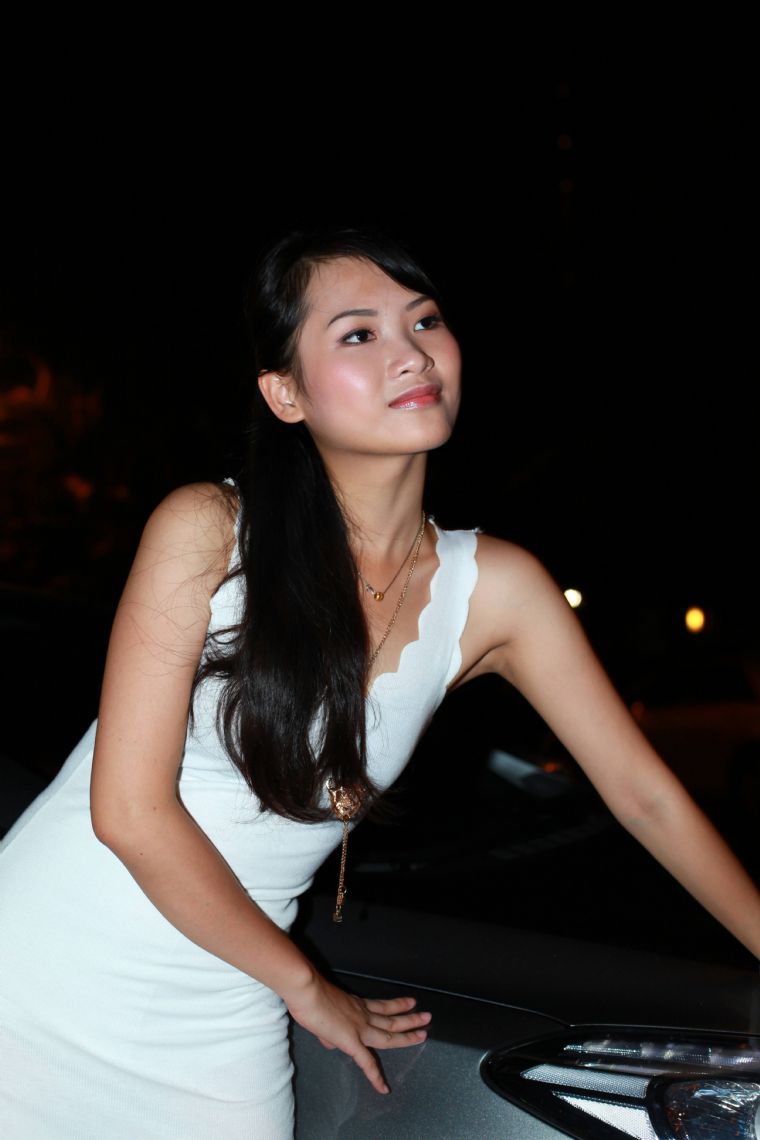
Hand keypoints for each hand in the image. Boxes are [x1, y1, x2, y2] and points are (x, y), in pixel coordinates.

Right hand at [285, 972, 430, 1093]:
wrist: (307, 992)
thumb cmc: (310, 995)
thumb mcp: (323, 1009)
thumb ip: (329, 1028)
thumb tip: (330, 1042)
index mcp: (356, 1005)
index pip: (380, 1007)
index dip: (396, 1006)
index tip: (409, 1004)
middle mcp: (362, 1015)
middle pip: (391, 1018)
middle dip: (410, 1018)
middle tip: (426, 1016)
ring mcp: (360, 1028)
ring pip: (389, 1033)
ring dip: (407, 1033)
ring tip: (424, 1032)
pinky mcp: (352, 1042)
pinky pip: (367, 1062)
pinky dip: (375, 1076)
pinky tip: (383, 1087)